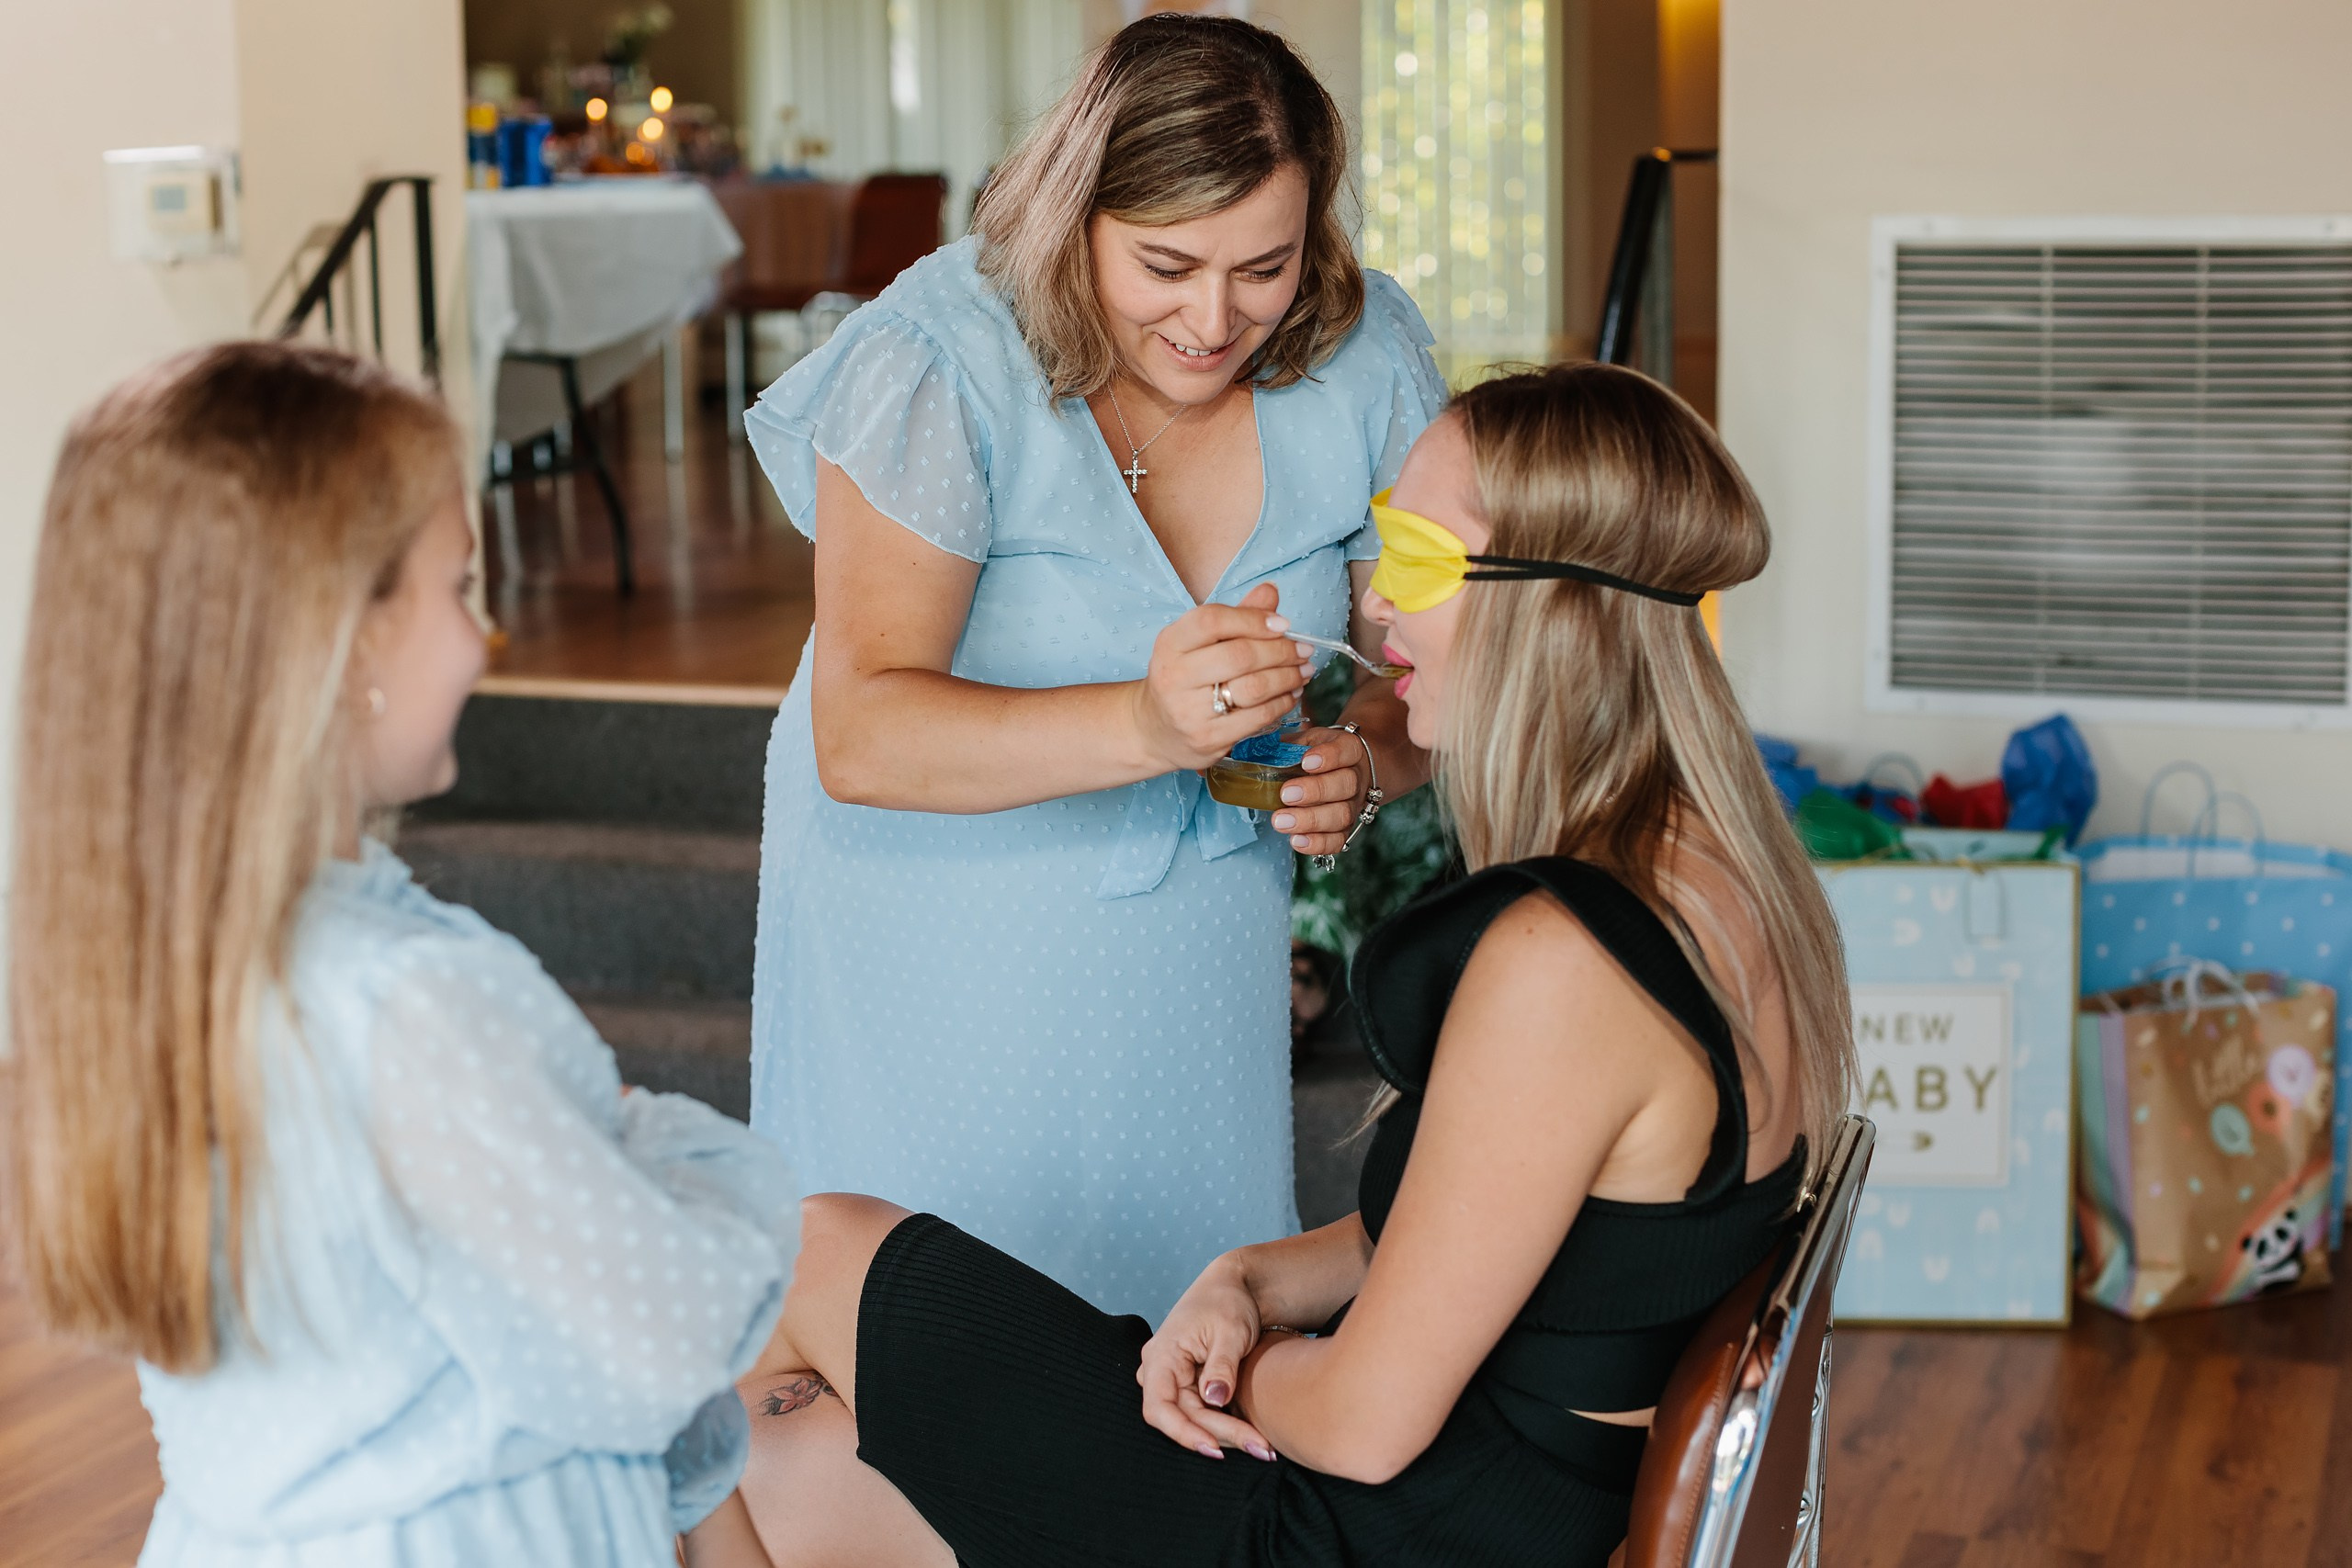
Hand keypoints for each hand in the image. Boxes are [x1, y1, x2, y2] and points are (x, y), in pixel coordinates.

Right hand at [1132, 583, 1313, 772]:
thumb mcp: (1199, 643)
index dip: (1253, 619)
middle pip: (1240, 655)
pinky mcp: (1207, 738)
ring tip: (1303, 671)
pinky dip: (1282, 703)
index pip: (1213, 621)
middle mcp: (1175, 675)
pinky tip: (1291, 694)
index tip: (1283, 624)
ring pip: (1253, 688)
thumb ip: (1236, 616)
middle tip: (1304, 650)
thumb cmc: (1185, 678)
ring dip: (1288, 677)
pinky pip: (1257, 718)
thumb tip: (1271, 591)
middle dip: (1281, 651)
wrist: (1155, 730)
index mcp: (1171, 643)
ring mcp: (1189, 711)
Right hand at [1138, 1255, 1281, 1461]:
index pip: (1159, 1408)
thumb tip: (1213, 1399)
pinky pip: (1204, 1413)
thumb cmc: (1228, 1301)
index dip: (1183, 1433)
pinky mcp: (1192, 1386)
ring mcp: (1175, 1380)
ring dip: (1228, 1434)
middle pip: (1184, 1418)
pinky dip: (1228, 1424)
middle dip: (1221, 1435)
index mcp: (1161, 1356)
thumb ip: (1221, 1366)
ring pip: (1196, 1420)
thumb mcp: (1230, 1331)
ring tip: (1265, 1447)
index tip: (1215, 1449)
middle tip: (1261, 1448)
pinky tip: (1255, 1435)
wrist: (1235, 1287)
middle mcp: (1161, 1372)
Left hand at [1270, 725, 1369, 857]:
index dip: (1330, 756)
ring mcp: (1353, 805)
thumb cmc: (1321, 753)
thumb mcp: (1307, 740)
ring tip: (1281, 821)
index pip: (1347, 750)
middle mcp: (1356, 777)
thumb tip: (1248, 748)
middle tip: (1286, 795)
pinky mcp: (1346, 828)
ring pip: (1342, 815)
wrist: (1349, 769)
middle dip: (1315, 791)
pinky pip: (1338, 840)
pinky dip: (1318, 843)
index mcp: (1349, 749)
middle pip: (1345, 785)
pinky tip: (1296, 840)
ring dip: (1311, 820)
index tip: (1306, 761)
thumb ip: (1286, 745)